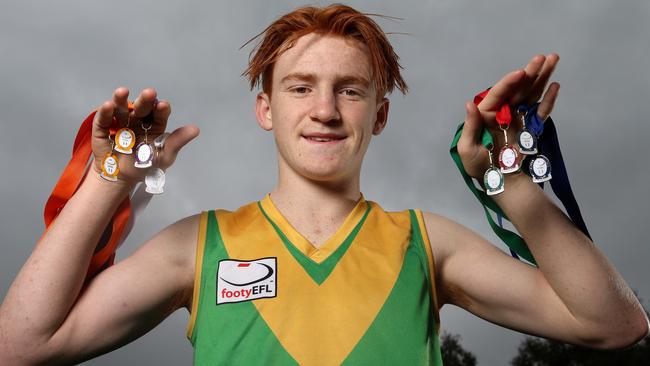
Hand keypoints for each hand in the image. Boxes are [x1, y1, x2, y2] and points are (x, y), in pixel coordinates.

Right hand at [90, 88, 199, 186]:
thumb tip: (195, 129)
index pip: (159, 114)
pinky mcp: (103, 128)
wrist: (122, 178)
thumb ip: (177, 142)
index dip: (161, 109)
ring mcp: (120, 122)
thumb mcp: (164, 155)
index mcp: (154, 125)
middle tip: (149, 93)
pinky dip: (105, 112)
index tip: (163, 105)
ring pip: (121, 108)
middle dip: (145, 100)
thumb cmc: (146, 166)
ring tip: (122, 92)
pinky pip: (104, 118)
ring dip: (121, 100)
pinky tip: (108, 105)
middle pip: (142, 107)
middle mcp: (138, 120)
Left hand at [457, 54, 559, 179]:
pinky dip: (549, 100)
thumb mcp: (468, 148)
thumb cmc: (479, 166)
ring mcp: (518, 118)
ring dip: (543, 78)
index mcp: (487, 114)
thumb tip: (469, 104)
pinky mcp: (531, 128)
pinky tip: (555, 86)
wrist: (499, 181)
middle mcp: (503, 112)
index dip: (509, 82)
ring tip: (554, 60)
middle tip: (544, 57)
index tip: (520, 72)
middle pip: (519, 88)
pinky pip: (541, 111)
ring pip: (532, 94)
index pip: (499, 93)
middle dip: (531, 72)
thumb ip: (471, 125)